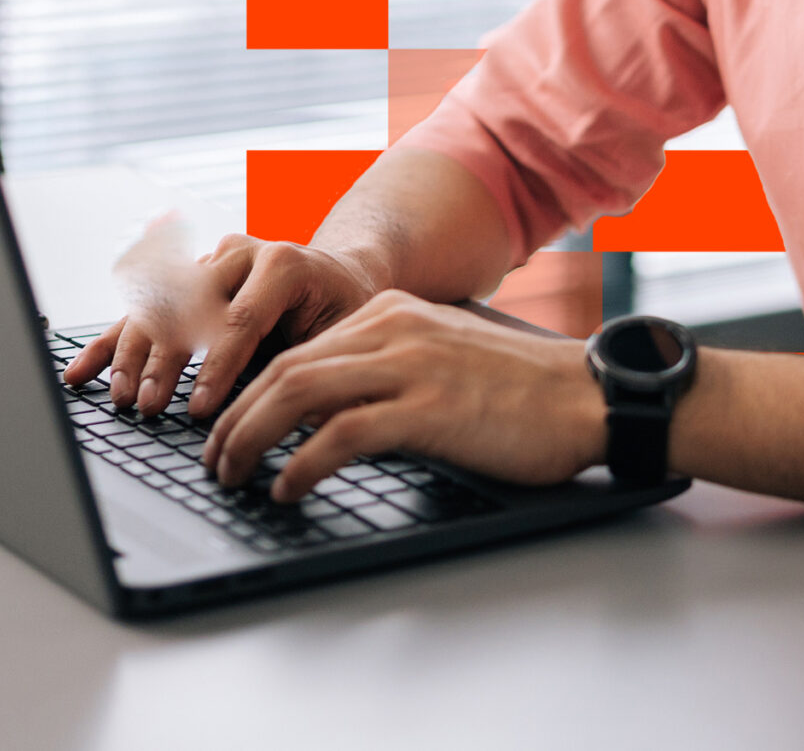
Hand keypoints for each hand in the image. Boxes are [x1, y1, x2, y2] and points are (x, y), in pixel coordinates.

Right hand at [59, 233, 381, 418]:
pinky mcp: (187, 279)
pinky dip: (112, 344)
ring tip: (124, 397)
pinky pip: (143, 311)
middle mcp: (240, 253)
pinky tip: (82, 373)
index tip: (200, 410)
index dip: (217, 368)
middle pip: (189, 309)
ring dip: (135, 355)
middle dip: (166, 363)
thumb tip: (292, 414)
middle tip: (151, 406)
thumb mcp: (344, 333)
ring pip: (159, 308)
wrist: (340, 273)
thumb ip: (313, 363)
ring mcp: (209, 263)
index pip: (241, 319)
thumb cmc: (344, 309)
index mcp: (283, 264)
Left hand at [201, 291, 608, 501]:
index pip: (297, 348)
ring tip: (231, 476)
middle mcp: (394, 329)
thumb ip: (388, 372)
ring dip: (251, 439)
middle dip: (234, 419)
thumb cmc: (525, 393)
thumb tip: (328, 418)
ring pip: (298, 392)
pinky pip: (342, 433)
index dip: (250, 393)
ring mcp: (411, 366)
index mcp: (394, 313)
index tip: (228, 430)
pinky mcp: (429, 409)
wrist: (590, 396)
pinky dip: (302, 464)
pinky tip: (287, 489)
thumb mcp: (444, 361)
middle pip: (284, 368)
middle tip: (213, 461)